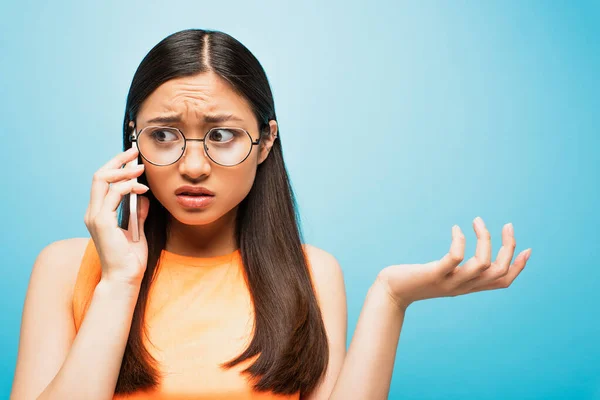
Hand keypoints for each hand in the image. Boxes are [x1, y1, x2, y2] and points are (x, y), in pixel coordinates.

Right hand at [84, 147, 150, 285]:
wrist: (125, 278)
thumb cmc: (130, 258)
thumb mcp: (137, 230)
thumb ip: (138, 213)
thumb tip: (144, 197)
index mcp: (99, 213)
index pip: (103, 182)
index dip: (116, 166)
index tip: (133, 158)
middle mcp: (93, 212)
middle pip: (99, 175)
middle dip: (117, 160)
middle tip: (135, 151)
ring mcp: (95, 217)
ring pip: (102, 180)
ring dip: (124, 171)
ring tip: (141, 169)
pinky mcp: (102, 222)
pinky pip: (113, 195)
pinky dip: (127, 187)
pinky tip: (142, 189)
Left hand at [376, 216, 530, 310]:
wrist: (390, 293)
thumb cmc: (413, 279)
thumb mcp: (441, 275)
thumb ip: (455, 269)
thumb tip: (464, 254)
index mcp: (467, 287)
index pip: (502, 282)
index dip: (518, 267)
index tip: (527, 248)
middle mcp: (463, 287)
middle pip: (498, 272)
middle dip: (508, 247)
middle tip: (508, 225)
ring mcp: (450, 282)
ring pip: (482, 265)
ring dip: (485, 240)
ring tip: (477, 220)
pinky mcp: (434, 274)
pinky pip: (455, 259)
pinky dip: (460, 242)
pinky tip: (454, 229)